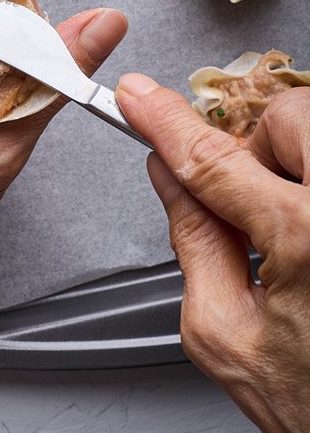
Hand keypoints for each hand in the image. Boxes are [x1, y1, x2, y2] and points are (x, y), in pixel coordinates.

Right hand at [117, 73, 309, 432]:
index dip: (165, 122)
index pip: (214, 158)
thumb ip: (193, 238)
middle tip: (250, 198)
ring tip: (294, 230)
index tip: (140, 98)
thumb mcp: (224, 334)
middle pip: (292, 116)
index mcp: (308, 239)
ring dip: (295, 164)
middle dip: (259, 143)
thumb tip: (168, 176)